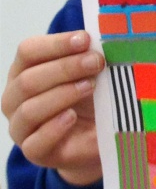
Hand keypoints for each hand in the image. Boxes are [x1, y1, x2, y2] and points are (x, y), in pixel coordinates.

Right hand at [1, 31, 103, 186]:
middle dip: (65, 68)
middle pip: (28, 80)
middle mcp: (15, 98)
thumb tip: (108, 37)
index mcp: (24, 69)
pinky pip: (34, 144)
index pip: (28, 51)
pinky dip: (54, 129)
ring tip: (90, 87)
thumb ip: (90, 54)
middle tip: (96, 62)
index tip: (86, 39)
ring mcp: (20, 127)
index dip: (56, 44)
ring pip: (29, 110)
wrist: (96, 133)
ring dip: (62, 95)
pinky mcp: (33, 152)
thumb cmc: (88, 93)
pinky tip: (72, 117)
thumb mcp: (90, 71)